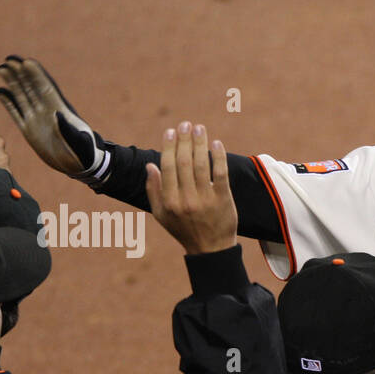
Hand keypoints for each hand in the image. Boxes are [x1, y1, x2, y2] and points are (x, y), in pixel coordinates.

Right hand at [0, 55, 106, 177]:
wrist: (79, 166)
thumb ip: (69, 130)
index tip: (27, 62)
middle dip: (22, 73)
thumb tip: (57, 115)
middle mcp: (46, 111)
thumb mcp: (79, 142)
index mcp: (59, 110)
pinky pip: (15, 112)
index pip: (46, 88)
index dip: (37, 74)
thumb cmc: (84, 153)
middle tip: (9, 59)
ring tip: (1, 68)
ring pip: (21, 95)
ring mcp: (36, 119)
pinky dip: (7, 100)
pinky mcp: (28, 129)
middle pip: (31, 87)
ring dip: (12, 82)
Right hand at [145, 122, 237, 254]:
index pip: (168, 167)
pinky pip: (221, 173)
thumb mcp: (161, 215)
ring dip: (200, 143)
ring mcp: (206, 199)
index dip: (169, 146)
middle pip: (184, 162)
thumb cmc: (183, 230)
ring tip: (199, 128)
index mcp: (169, 202)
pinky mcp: (223, 199)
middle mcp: (186, 200)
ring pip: (201, 165)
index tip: (171, 131)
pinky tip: (216, 143)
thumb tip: (151, 165)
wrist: (211, 249)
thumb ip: (153, 190)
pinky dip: (219, 156)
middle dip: (184, 140)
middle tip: (185, 124)